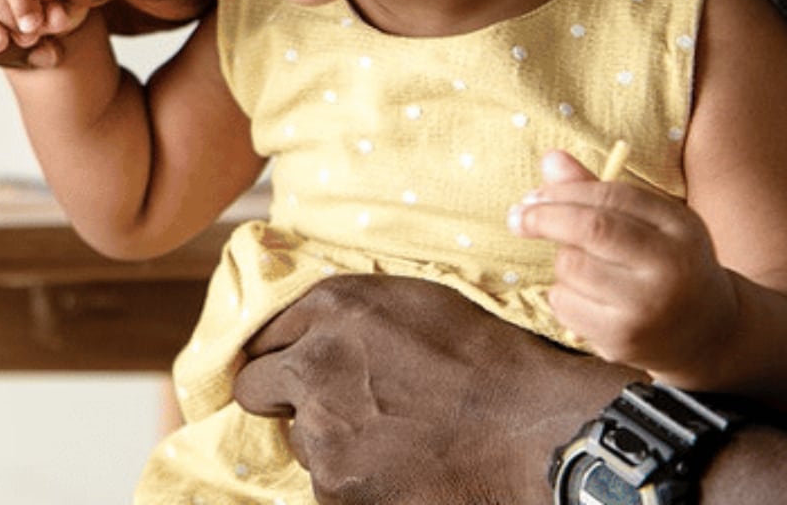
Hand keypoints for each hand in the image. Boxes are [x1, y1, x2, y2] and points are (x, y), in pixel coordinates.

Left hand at [230, 275, 630, 504]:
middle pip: (255, 386)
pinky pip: (325, 481)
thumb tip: (304, 328)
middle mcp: (313, 362)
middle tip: (330, 406)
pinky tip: (397, 468)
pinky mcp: (335, 484)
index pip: (264, 333)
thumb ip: (344, 313)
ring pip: (297, 439)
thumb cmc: (483, 360)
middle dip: (282, 395)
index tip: (297, 367)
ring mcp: (321, 428)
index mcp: (331, 307)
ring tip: (390, 437)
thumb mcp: (411, 303)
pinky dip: (352, 480)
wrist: (531, 429)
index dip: (284, 353)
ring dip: (327, 440)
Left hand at [509, 149, 736, 382]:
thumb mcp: (648, 223)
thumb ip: (598, 191)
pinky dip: (562, 296)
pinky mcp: (623, 339)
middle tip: (518, 218)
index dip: (564, 190)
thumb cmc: (665, 263)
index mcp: (681, 228)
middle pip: (592, 229)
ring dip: (563, 263)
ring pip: (572, 267)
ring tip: (586, 272)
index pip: (613, 195)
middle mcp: (671, 267)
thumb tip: (550, 158)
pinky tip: (589, 301)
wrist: (706, 333)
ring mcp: (648, 307)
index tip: (533, 196)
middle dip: (544, 217)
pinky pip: (564, 304)